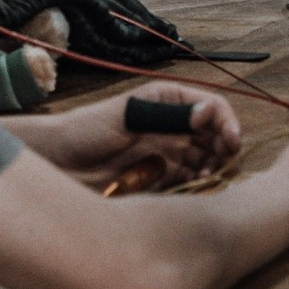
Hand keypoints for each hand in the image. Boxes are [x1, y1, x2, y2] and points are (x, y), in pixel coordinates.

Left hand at [26, 87, 242, 184]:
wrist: (58, 163)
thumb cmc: (86, 129)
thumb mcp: (127, 116)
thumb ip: (167, 115)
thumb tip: (207, 114)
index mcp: (169, 101)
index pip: (212, 108)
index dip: (226, 122)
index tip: (230, 141)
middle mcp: (174, 126)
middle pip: (216, 135)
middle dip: (225, 147)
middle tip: (222, 162)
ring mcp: (169, 153)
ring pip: (208, 159)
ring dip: (214, 167)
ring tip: (207, 176)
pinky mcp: (162, 179)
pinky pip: (191, 181)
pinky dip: (200, 184)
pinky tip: (196, 186)